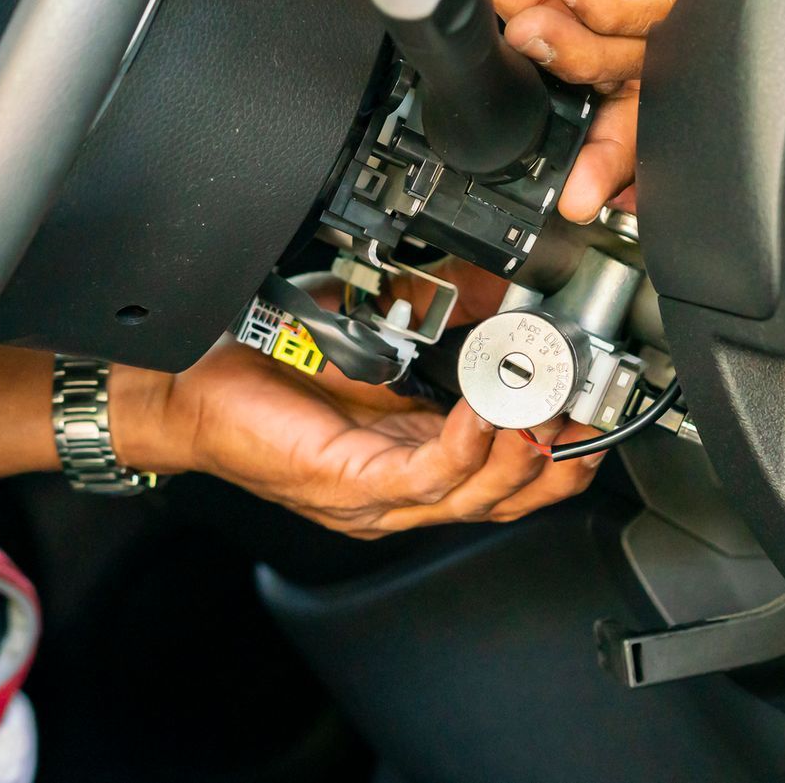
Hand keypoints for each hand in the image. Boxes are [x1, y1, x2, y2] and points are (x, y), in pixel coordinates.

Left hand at [110, 330, 605, 537]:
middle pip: (512, 496)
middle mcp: (404, 487)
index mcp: (416, 454)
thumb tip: (502, 288)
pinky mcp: (353, 487)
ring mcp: (379, 496)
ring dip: (527, 453)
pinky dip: (470, 445)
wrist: (189, 386)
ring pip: (481, 493)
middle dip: (563, 459)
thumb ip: (444, 314)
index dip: (562, 449)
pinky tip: (492, 413)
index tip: (594, 407)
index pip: (511, 472)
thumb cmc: (269, 367)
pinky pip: (430, 476)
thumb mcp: (377, 332)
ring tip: (553, 410)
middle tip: (592, 415)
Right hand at [429, 0, 728, 221]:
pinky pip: (658, 13)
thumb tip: (524, 90)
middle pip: (642, 94)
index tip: (570, 191)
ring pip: (650, 62)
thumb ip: (510, 43)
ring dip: (580, 53)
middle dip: (611, 149)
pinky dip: (603, 3)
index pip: (593, 89)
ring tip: (534, 20)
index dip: (587, 144)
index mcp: (571, 0)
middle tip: (583, 183)